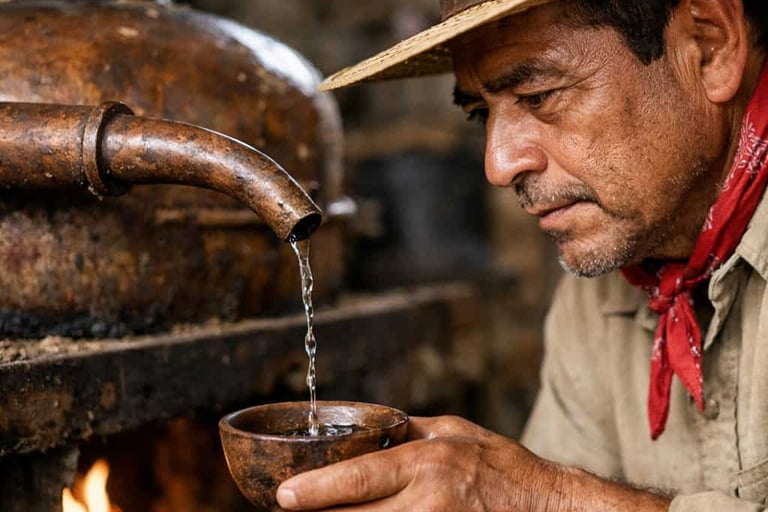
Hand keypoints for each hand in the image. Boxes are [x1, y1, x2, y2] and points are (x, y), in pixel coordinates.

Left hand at [275, 415, 575, 510]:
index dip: (315, 491)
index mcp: (426, 463)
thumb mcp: (453, 431)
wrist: (547, 505)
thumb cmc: (500, 464)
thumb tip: (369, 431)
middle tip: (296, 509)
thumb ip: (408, 433)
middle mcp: (427, 502)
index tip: (283, 496)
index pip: (358, 478)